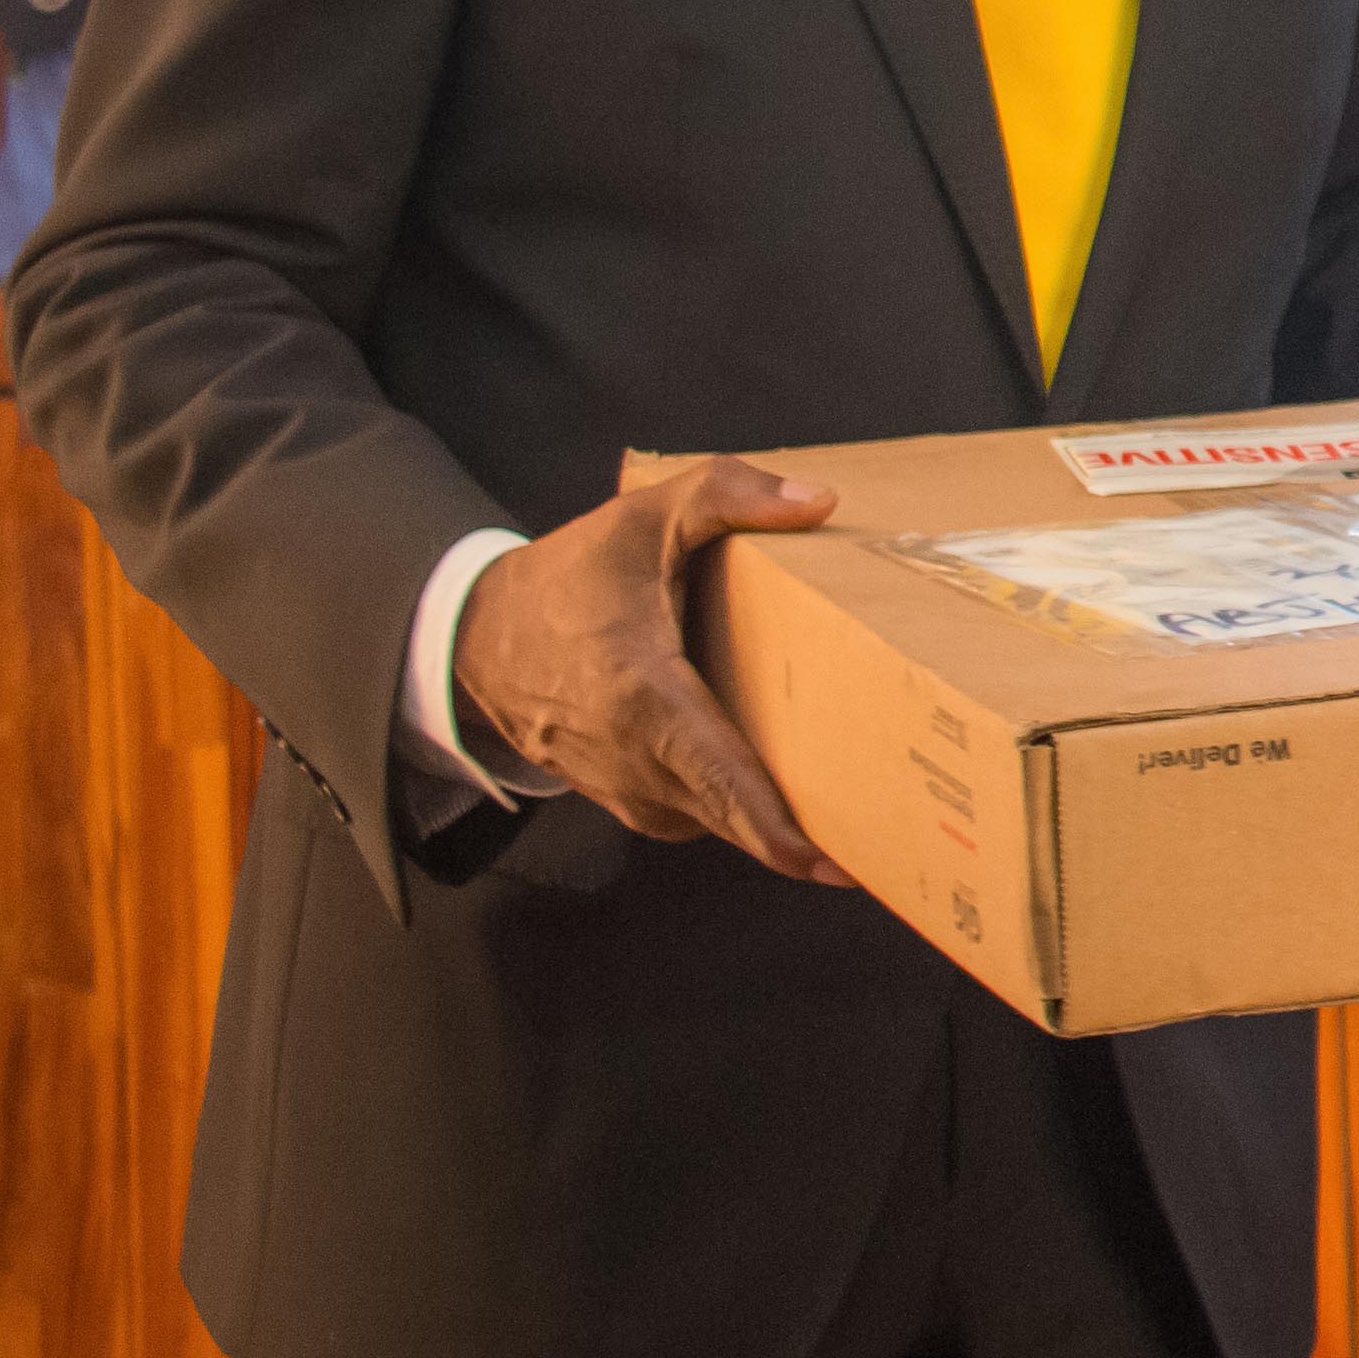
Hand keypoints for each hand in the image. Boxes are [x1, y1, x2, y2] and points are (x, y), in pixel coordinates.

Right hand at [450, 458, 849, 882]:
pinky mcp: (621, 796)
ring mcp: (622, 786)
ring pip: (712, 821)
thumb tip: (818, 501)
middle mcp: (631, 758)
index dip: (772, 825)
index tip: (829, 862)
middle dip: (799, 842)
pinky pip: (691, 816)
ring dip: (769, 827)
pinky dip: (734, 813)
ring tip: (852, 828)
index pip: (717, 775)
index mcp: (644, 696)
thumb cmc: (569, 576)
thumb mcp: (644, 516)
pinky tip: (785, 796)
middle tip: (881, 857)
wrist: (476, 636)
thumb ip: (727, 495)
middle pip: (729, 815)